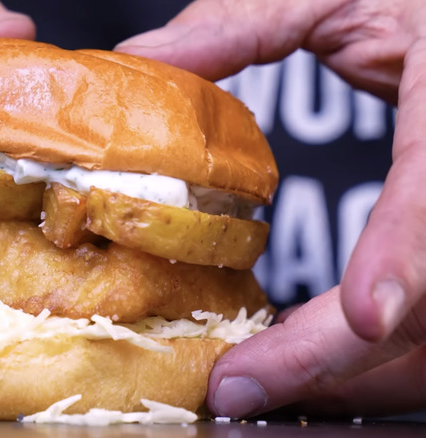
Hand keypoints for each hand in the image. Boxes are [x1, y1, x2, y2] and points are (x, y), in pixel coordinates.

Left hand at [117, 0, 425, 416]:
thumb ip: (241, 25)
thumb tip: (140, 62)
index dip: (409, 260)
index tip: (366, 315)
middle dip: (340, 354)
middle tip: (242, 385)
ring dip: (349, 371)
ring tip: (258, 380)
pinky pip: (424, 325)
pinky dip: (364, 351)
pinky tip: (303, 349)